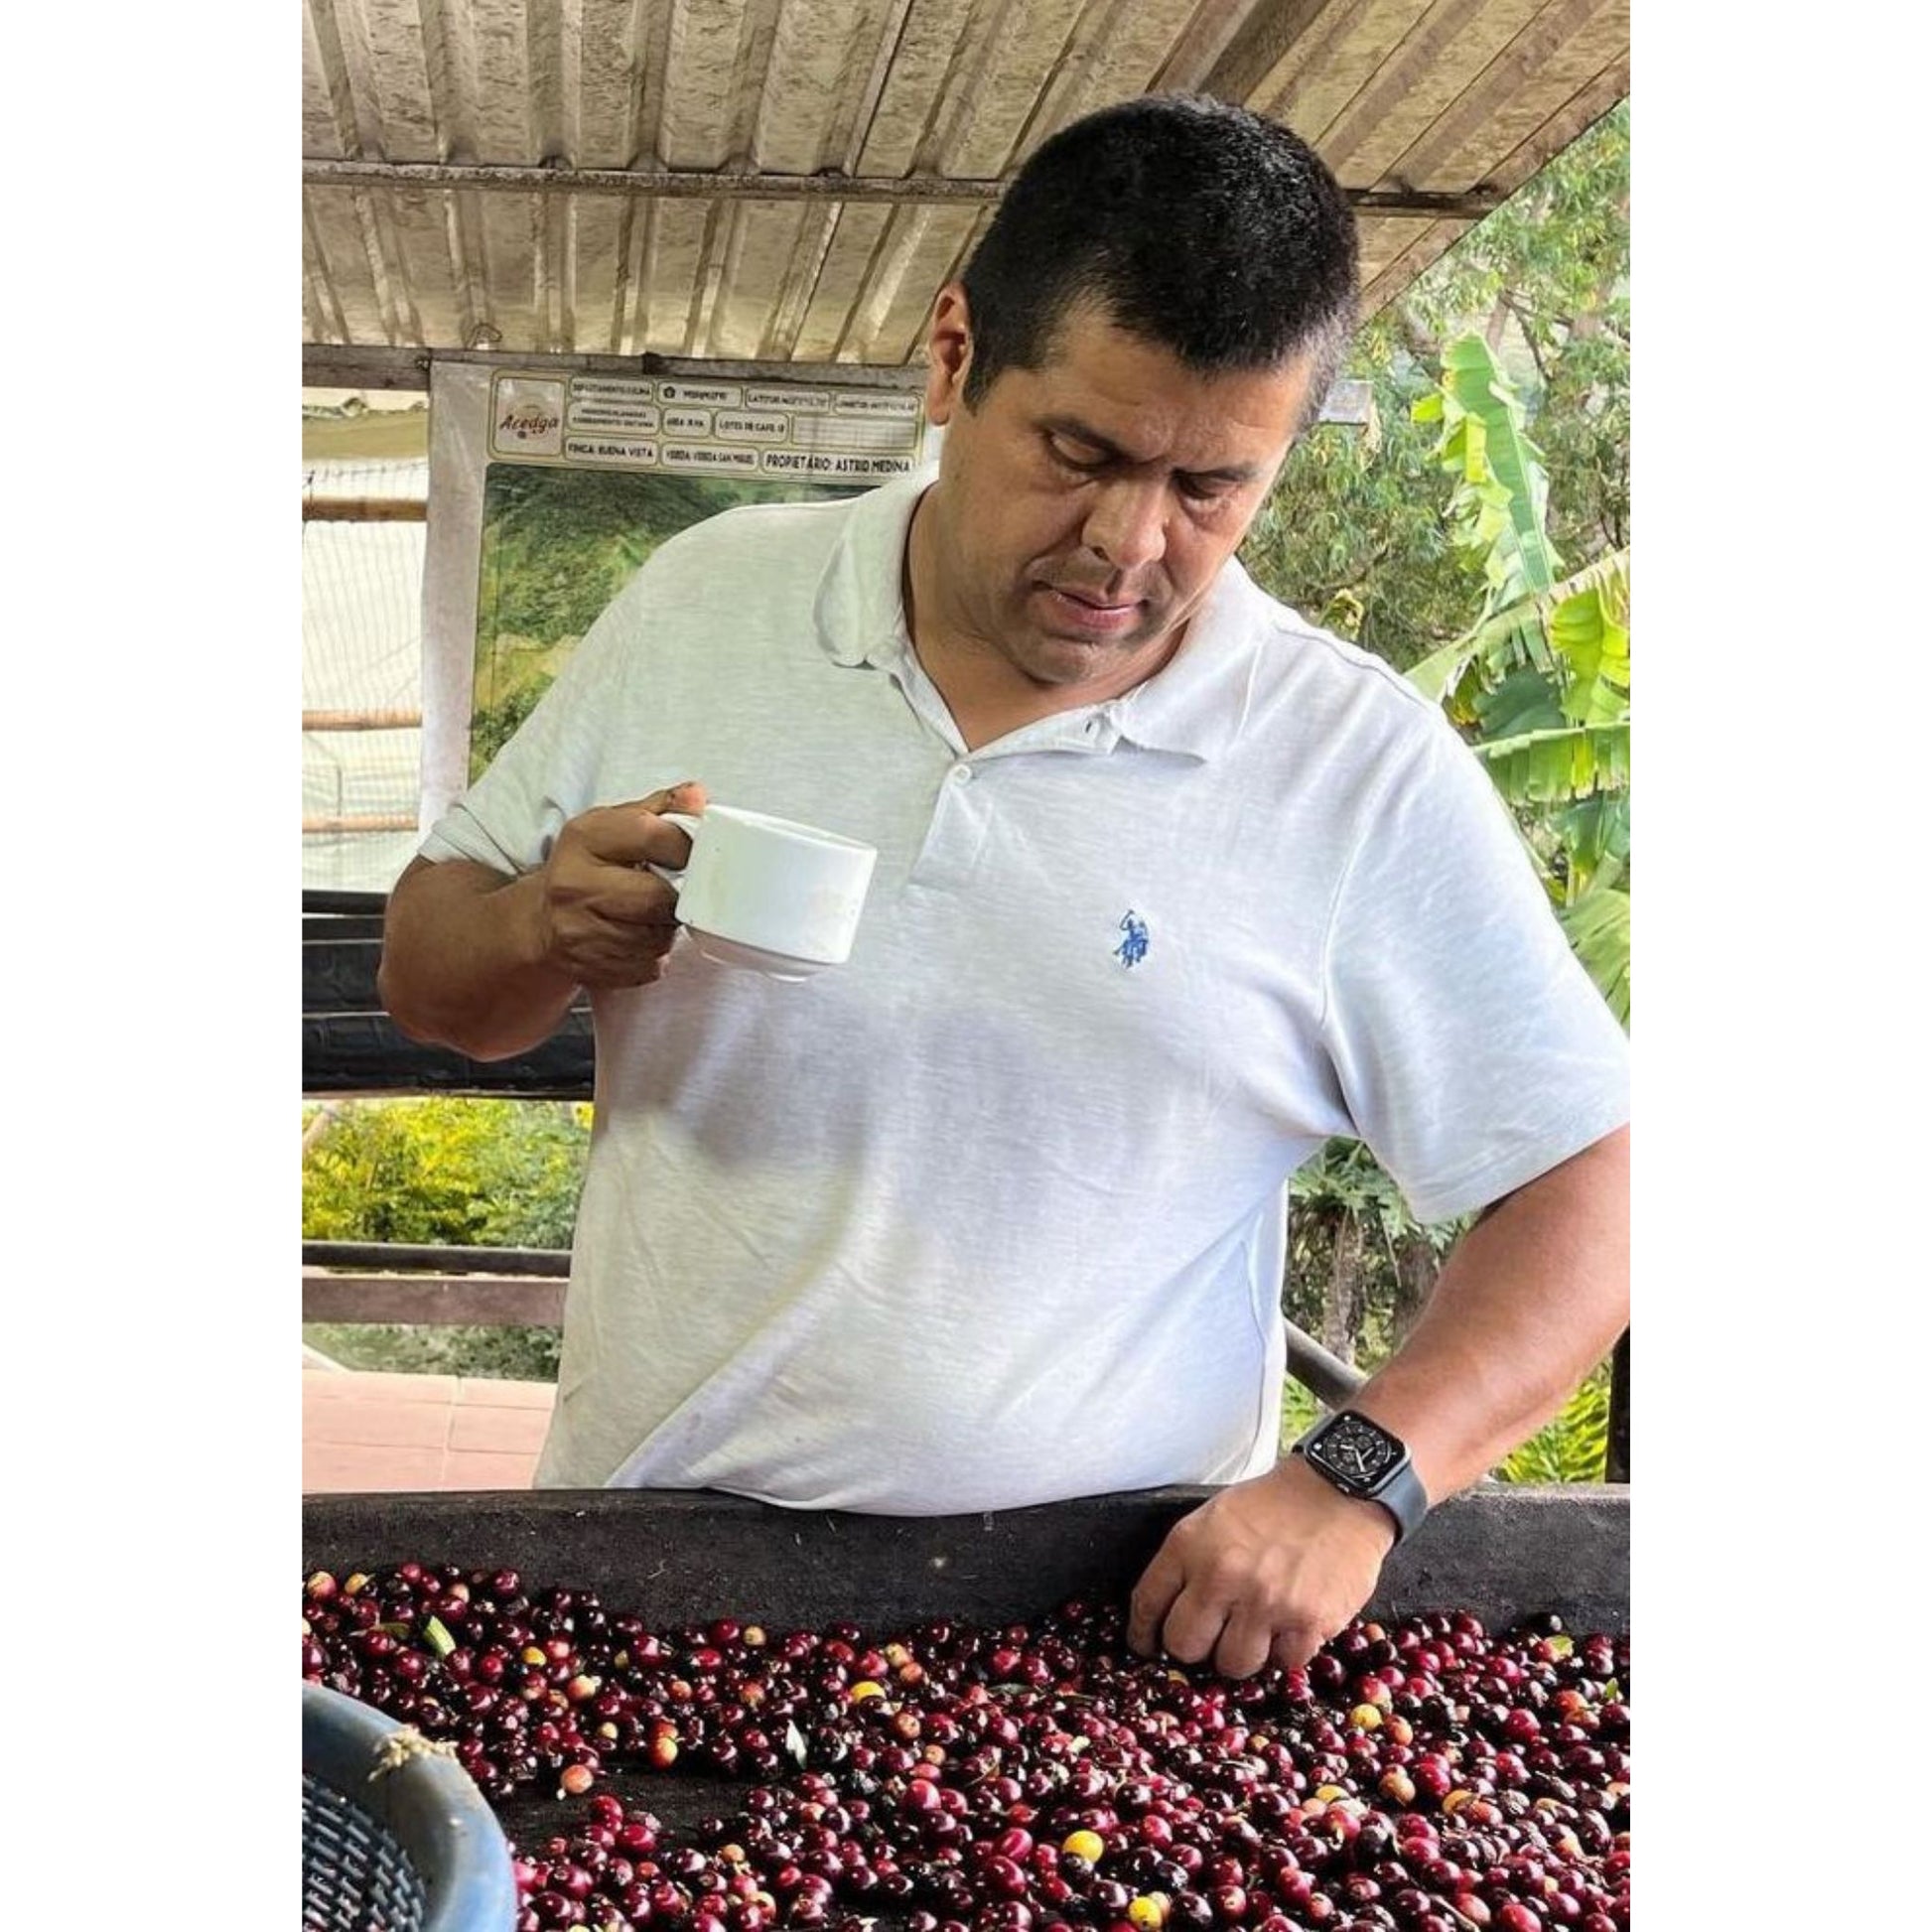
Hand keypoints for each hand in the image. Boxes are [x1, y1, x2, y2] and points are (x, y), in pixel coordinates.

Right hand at [533, 781, 707, 987]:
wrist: (542, 922)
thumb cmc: (587, 868)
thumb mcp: (612, 826)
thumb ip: (659, 809)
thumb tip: (697, 796)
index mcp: (583, 839)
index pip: (651, 835)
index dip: (683, 846)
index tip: (688, 853)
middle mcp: (574, 886)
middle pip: (657, 897)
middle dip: (675, 896)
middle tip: (672, 890)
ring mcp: (580, 933)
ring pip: (657, 937)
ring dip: (666, 927)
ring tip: (650, 913)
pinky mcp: (593, 969)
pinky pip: (650, 966)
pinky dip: (654, 954)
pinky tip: (637, 937)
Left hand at [1126, 1456, 1395, 1677]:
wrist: (1338, 1489)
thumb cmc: (1273, 1504)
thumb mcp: (1213, 1517)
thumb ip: (1188, 1562)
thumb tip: (1169, 1614)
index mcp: (1190, 1545)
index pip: (1148, 1604)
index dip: (1143, 1634)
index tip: (1148, 1646)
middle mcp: (1222, 1576)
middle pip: (1184, 1646)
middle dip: (1195, 1648)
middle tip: (1212, 1638)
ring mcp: (1265, 1602)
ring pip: (1232, 1664)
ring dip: (1242, 1653)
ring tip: (1256, 1632)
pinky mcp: (1307, 1621)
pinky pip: (1282, 1664)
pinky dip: (1285, 1652)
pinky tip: (1290, 1627)